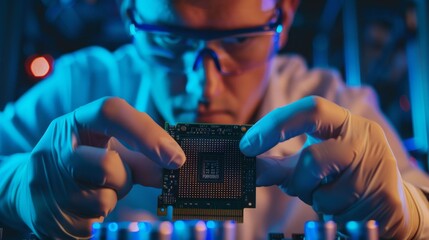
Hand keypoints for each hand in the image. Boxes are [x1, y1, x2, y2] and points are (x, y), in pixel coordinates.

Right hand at [16, 97, 184, 238]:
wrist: (28, 190)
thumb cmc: (81, 163)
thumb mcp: (107, 148)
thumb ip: (141, 154)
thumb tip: (176, 165)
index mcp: (76, 122)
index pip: (111, 111)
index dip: (148, 133)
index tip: (176, 157)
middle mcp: (55, 148)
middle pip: (108, 164)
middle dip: (124, 178)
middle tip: (119, 179)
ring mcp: (46, 183)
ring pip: (103, 199)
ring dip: (112, 199)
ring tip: (96, 191)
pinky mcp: (46, 215)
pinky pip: (93, 223)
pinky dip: (98, 218)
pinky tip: (84, 207)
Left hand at [240, 96, 418, 238]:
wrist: (387, 197)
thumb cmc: (342, 173)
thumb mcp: (312, 160)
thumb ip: (280, 164)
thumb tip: (249, 168)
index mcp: (344, 121)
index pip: (310, 110)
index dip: (275, 125)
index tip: (247, 145)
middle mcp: (363, 138)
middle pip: (311, 158)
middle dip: (294, 179)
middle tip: (291, 184)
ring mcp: (377, 166)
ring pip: (321, 190)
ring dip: (310, 197)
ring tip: (323, 192)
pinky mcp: (385, 195)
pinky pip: (336, 209)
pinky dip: (326, 210)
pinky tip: (339, 204)